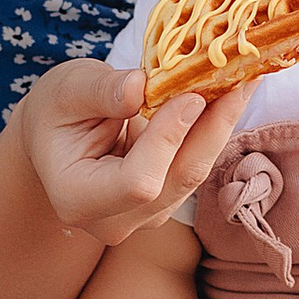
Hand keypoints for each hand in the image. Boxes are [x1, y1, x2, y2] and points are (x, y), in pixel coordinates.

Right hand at [19, 59, 248, 245]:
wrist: (55, 137)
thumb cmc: (54, 112)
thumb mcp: (66, 89)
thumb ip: (101, 91)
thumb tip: (142, 86)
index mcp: (78, 198)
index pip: (137, 182)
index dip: (168, 140)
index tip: (190, 95)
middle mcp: (115, 221)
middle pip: (177, 180)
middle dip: (212, 127)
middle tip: (243, 77)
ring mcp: (145, 216)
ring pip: (194, 172)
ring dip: (220, 124)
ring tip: (244, 77)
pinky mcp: (167, 201)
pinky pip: (196, 164)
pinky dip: (212, 129)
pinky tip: (229, 93)